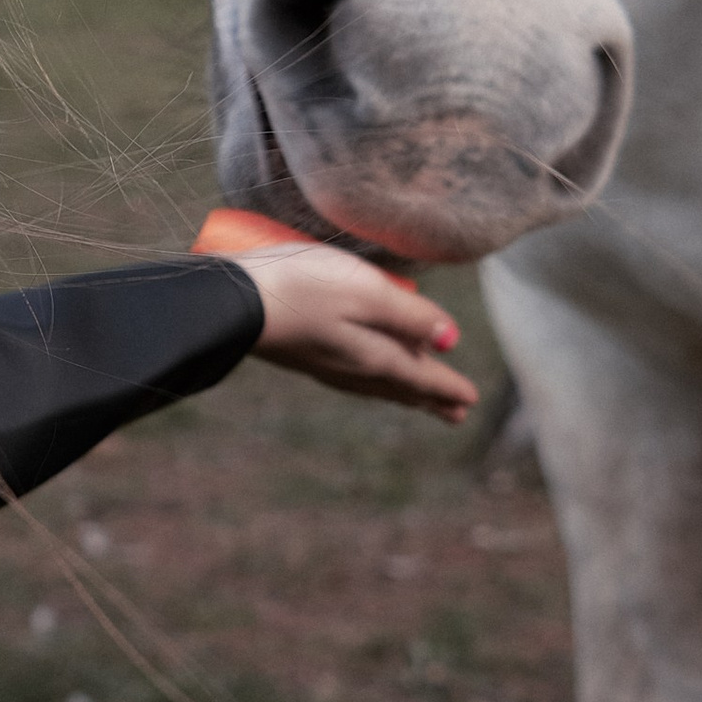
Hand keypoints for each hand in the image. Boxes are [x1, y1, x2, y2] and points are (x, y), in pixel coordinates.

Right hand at [232, 237, 479, 423]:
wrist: (231, 302)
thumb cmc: (303, 287)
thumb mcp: (367, 292)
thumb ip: (410, 316)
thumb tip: (451, 340)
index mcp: (374, 357)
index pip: (422, 376)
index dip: (448, 386)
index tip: (470, 400)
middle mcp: (352, 369)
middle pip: (400, 386)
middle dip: (430, 397)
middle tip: (455, 414)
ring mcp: (324, 364)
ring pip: (375, 384)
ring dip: (402, 392)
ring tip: (418, 400)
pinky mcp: (301, 353)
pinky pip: (350, 377)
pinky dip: (371, 381)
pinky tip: (363, 376)